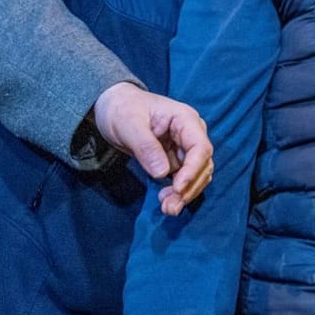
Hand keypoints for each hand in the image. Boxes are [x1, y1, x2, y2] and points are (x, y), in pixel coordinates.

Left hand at [92, 82, 212, 216]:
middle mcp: (191, 134)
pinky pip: (184, 178)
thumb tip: (163, 173)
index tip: (178, 188)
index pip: (200, 147)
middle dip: (190, 187)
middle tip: (170, 207)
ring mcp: (184, 148)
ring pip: (197, 174)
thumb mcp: (128, 124)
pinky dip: (178, 192)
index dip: (193, 170)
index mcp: (185, 120)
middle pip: (202, 164)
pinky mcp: (175, 159)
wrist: (112, 106)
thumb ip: (146, 147)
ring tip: (168, 208)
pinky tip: (165, 201)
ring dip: (186, 193)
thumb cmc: (121, 109)